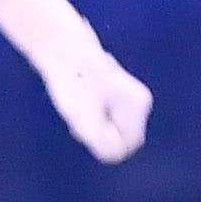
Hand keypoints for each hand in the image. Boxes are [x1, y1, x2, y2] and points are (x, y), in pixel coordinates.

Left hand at [37, 45, 152, 163]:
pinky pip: (102, 115)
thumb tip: (115, 154)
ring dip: (91, 122)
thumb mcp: (87, 123)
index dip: (104, 142)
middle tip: (81, 113)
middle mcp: (139, 101)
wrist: (62, 47)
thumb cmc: (75, 84)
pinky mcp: (113, 91)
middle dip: (99, 133)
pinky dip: (88, 112)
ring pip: (109, 126)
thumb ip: (104, 145)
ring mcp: (127, 96)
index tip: (88, 123)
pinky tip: (78, 96)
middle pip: (119, 136)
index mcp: (139, 107)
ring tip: (78, 101)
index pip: (127, 145)